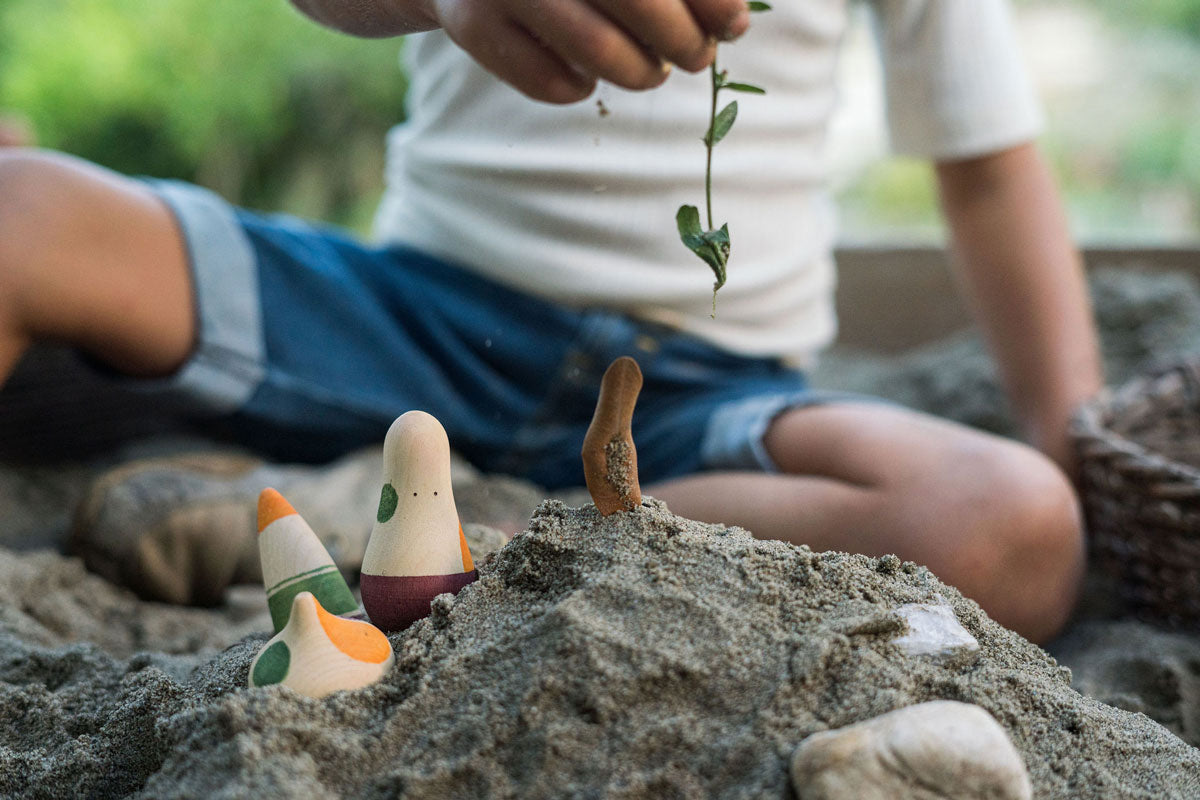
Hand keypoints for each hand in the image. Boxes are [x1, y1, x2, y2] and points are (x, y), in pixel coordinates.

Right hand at [430, 0, 750, 102]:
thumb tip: (732, 15)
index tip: (736, 26)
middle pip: (638, 1)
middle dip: (683, 41)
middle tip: (698, 58)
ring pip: (594, 50)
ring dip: (638, 74)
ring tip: (652, 73)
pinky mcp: (469, 24)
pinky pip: (544, 81)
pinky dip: (577, 90)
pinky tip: (588, 79)